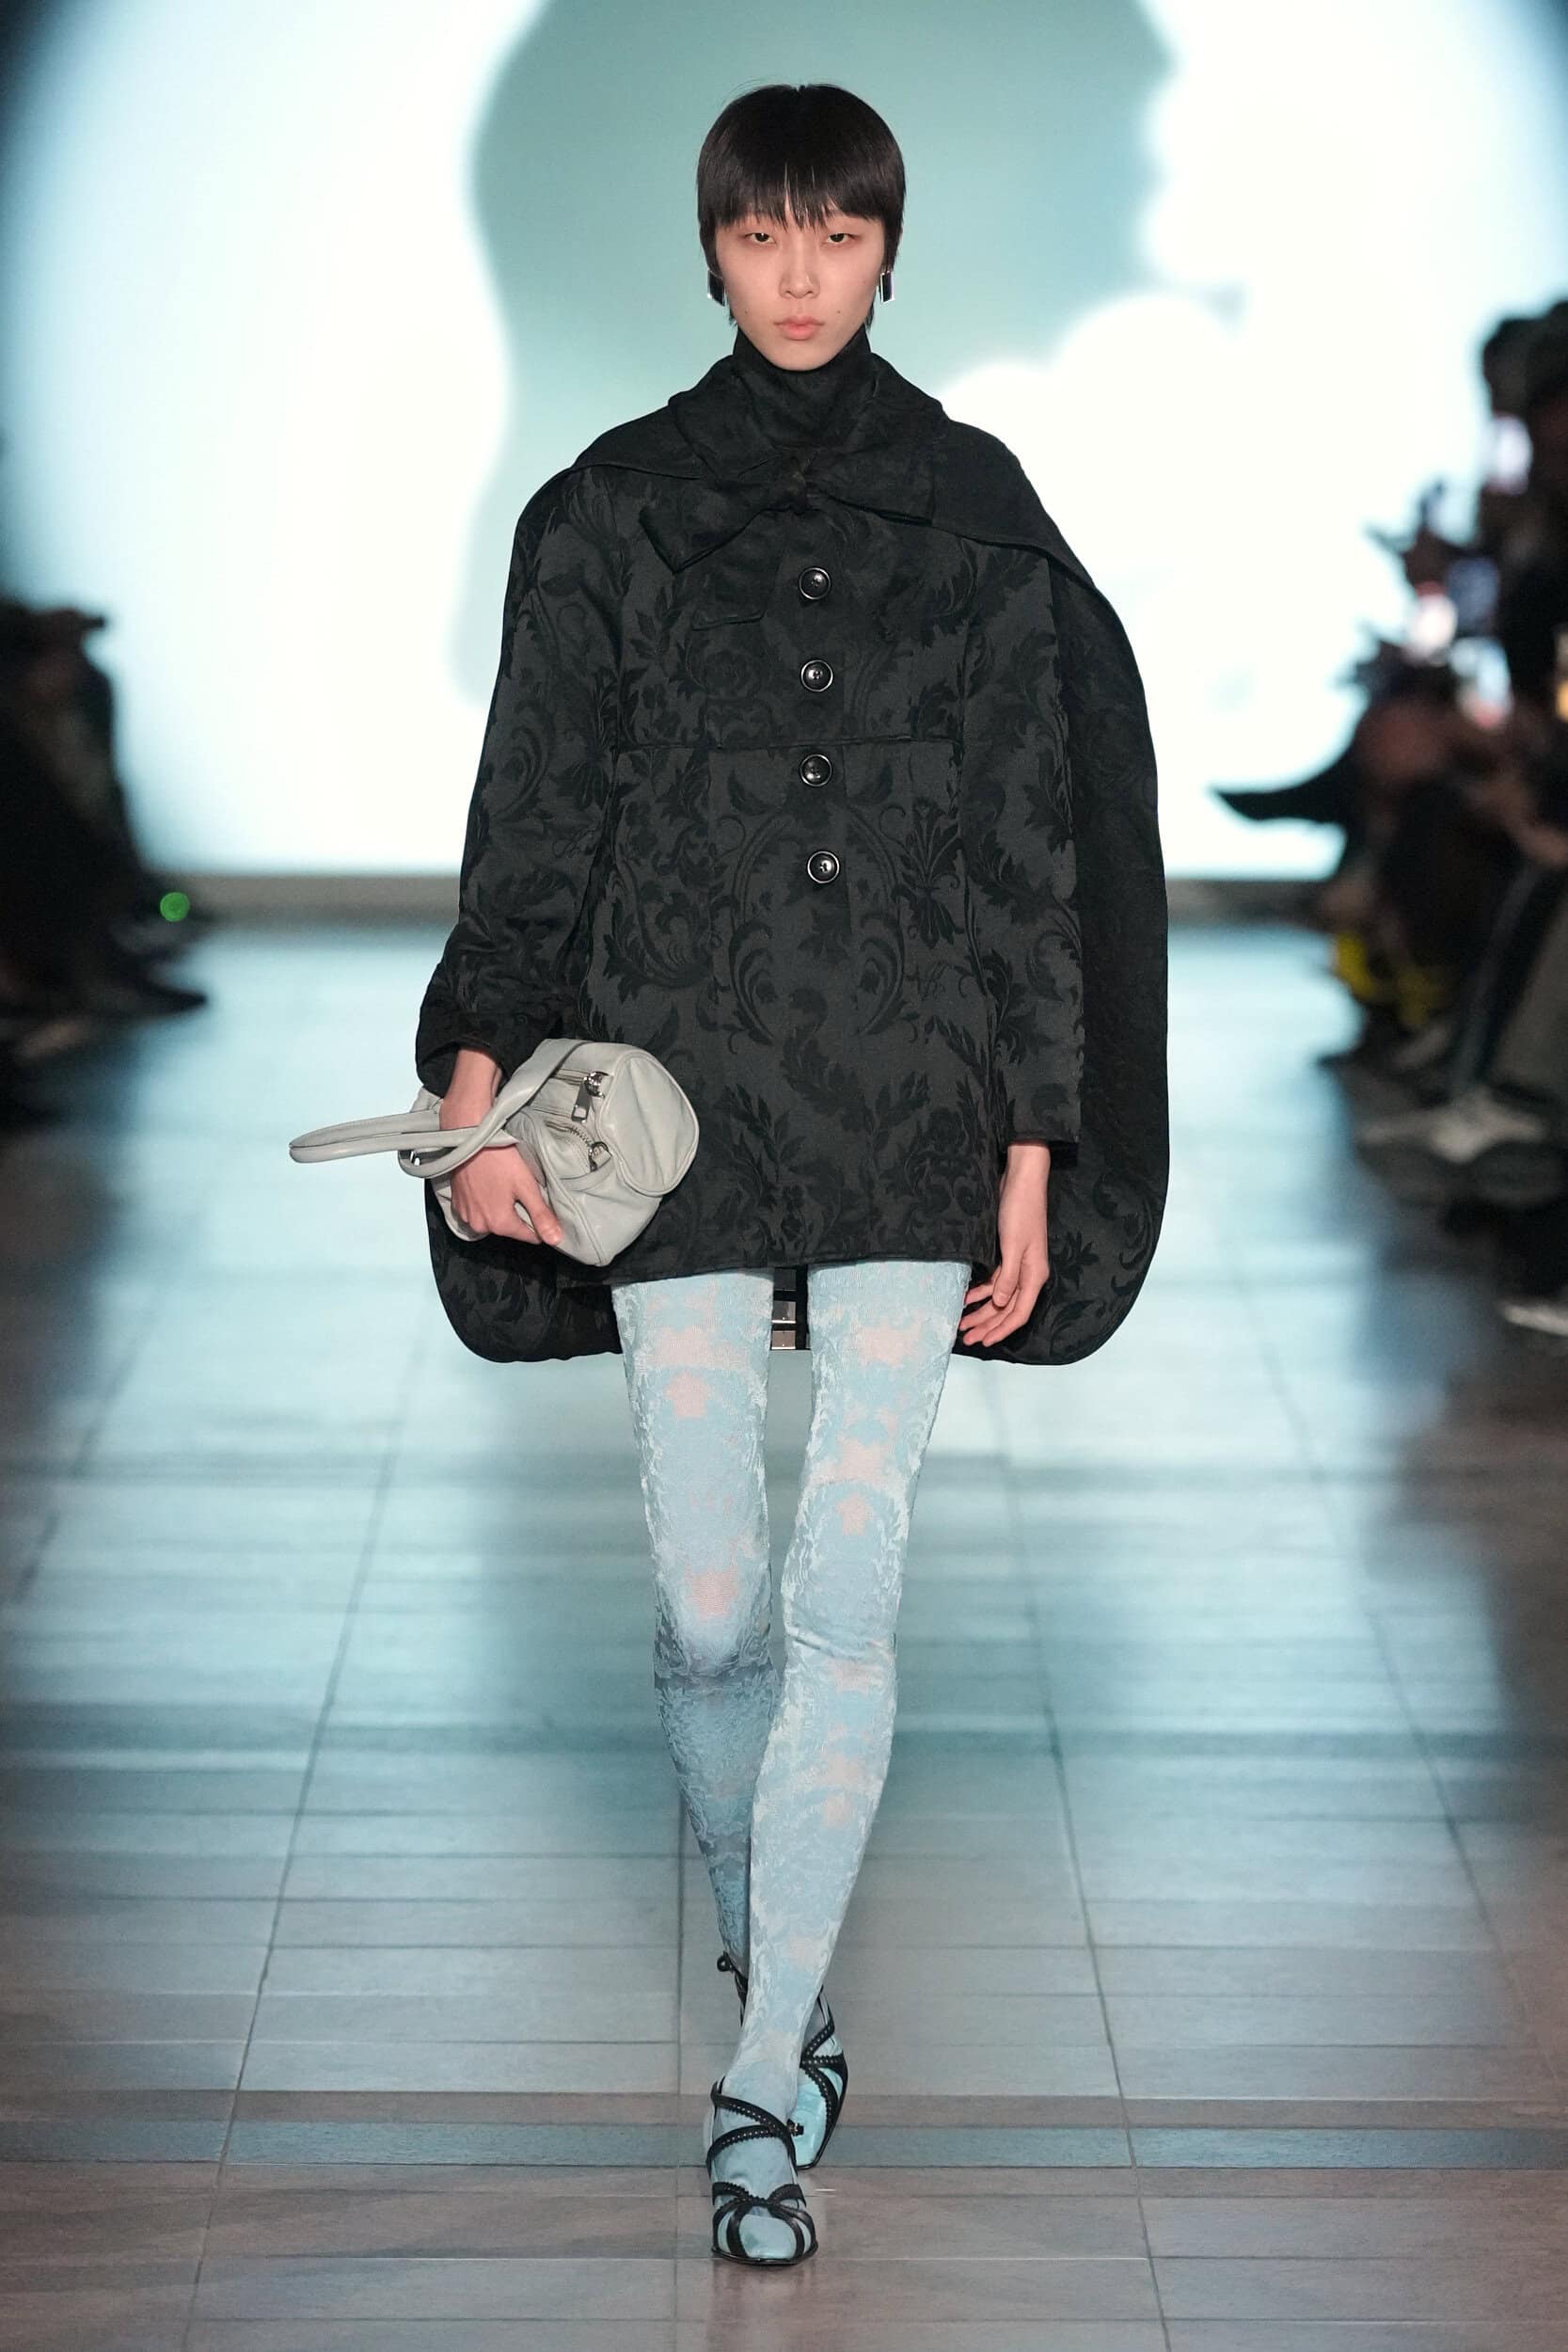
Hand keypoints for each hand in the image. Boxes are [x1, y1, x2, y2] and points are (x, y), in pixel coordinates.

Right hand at [439, 1047, 563, 1246]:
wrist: (467, 1137)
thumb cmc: (500, 1159)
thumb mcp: (526, 1186)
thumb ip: (541, 1215)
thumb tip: (556, 1241)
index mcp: (500, 1224)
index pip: (529, 1236)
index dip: (540, 1223)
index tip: (542, 1206)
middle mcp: (480, 1226)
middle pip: (509, 1228)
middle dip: (518, 1214)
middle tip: (522, 1189)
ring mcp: (465, 1215)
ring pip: (492, 1219)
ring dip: (500, 1208)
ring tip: (505, 1186)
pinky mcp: (456, 1204)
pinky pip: (477, 1211)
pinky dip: (484, 1203)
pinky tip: (489, 1185)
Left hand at [959, 1142, 1050, 1347]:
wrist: (1021, 1181)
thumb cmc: (1020, 1210)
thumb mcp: (1013, 1246)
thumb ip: (1007, 1277)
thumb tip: (999, 1303)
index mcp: (1034, 1275)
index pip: (1019, 1313)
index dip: (1001, 1330)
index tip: (984, 1342)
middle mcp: (1028, 1274)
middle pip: (1007, 1309)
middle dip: (987, 1325)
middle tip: (966, 1337)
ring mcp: (1018, 1265)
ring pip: (999, 1298)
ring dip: (981, 1311)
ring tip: (962, 1324)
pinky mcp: (1008, 1255)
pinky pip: (994, 1282)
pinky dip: (980, 1291)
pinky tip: (965, 1298)